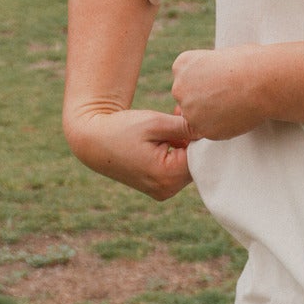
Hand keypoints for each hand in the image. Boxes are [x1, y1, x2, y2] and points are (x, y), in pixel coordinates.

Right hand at [68, 106, 192, 200]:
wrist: (93, 141)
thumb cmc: (122, 129)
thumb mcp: (156, 123)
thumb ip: (186, 127)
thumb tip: (211, 128)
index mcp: (167, 176)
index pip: (201, 156)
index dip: (200, 133)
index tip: (192, 114)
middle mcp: (166, 189)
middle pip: (195, 161)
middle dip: (193, 138)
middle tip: (179, 113)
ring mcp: (162, 190)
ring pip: (187, 164)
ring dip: (184, 143)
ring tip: (171, 120)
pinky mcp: (158, 186)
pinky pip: (177, 167)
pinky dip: (176, 150)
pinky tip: (166, 133)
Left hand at [172, 45, 274, 139]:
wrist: (262, 80)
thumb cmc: (249, 63)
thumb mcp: (220, 56)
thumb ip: (206, 70)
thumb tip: (208, 81)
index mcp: (182, 65)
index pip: (185, 79)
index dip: (205, 81)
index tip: (221, 80)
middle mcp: (179, 88)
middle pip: (187, 99)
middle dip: (204, 99)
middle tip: (228, 96)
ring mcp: (189, 111)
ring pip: (196, 117)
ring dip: (211, 115)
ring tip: (234, 105)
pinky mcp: (201, 130)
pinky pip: (209, 130)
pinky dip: (221, 126)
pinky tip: (236, 115)